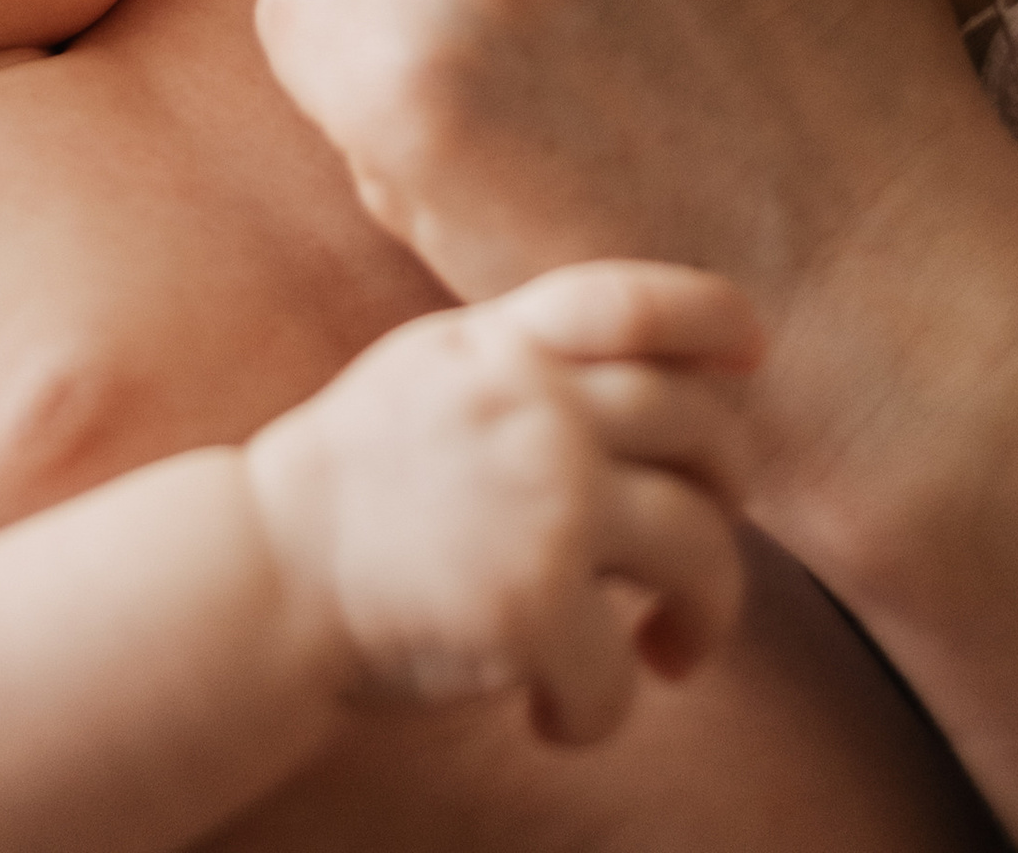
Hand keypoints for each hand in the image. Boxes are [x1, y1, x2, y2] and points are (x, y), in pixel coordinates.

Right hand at [243, 260, 758, 748]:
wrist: (263, 571)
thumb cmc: (351, 486)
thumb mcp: (433, 373)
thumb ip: (523, 360)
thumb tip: (648, 377)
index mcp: (506, 346)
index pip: (637, 300)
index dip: (715, 318)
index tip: (754, 352)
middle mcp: (538, 408)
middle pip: (705, 431)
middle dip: (729, 495)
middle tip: (697, 554)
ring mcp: (546, 502)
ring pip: (703, 550)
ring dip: (706, 616)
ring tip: (667, 653)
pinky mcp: (536, 605)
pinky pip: (623, 673)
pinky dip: (602, 710)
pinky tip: (557, 716)